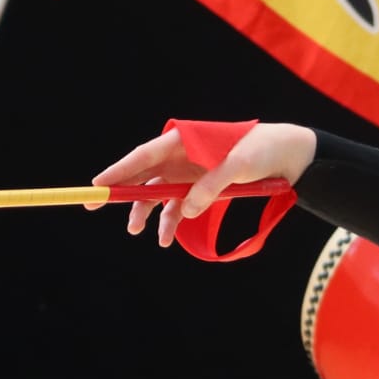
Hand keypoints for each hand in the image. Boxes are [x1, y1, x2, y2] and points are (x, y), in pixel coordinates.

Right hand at [93, 122, 315, 247]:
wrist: (286, 155)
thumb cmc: (260, 150)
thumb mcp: (237, 165)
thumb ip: (210, 187)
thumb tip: (186, 210)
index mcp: (184, 141)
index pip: (143, 156)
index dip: (118, 170)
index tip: (96, 185)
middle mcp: (181, 156)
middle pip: (143, 175)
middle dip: (120, 191)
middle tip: (91, 206)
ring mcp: (189, 173)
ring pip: (156, 194)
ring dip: (146, 212)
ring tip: (136, 232)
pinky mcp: (200, 188)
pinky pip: (177, 206)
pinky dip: (169, 221)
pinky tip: (165, 238)